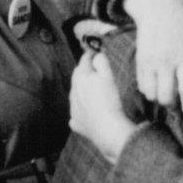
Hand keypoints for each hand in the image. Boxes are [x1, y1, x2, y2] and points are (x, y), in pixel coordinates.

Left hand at [69, 49, 138, 163]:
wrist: (107, 129)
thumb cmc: (109, 100)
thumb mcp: (108, 75)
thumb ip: (101, 62)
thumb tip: (96, 56)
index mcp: (80, 78)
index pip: (84, 61)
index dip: (90, 55)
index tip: (94, 53)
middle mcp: (73, 92)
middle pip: (77, 77)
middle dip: (84, 71)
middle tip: (93, 69)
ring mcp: (73, 109)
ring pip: (76, 94)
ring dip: (82, 90)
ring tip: (93, 90)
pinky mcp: (76, 122)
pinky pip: (77, 113)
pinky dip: (82, 109)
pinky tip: (88, 111)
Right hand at [121, 0, 182, 116]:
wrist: (158, 4)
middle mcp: (167, 61)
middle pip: (167, 97)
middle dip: (174, 108)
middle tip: (179, 110)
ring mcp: (151, 61)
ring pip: (152, 94)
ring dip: (161, 101)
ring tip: (168, 101)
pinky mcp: (140, 60)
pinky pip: (142, 86)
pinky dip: (149, 93)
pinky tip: (157, 91)